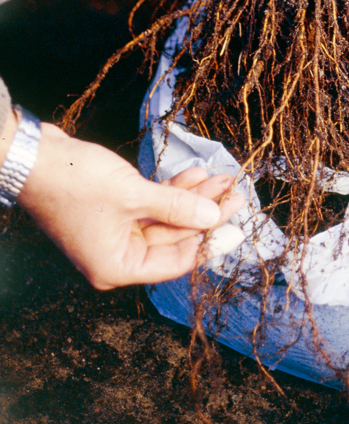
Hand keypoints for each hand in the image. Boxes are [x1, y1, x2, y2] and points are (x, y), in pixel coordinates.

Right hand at [17, 122, 242, 288]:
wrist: (36, 156)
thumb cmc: (76, 183)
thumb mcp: (134, 195)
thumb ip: (178, 207)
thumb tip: (213, 217)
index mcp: (117, 267)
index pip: (176, 262)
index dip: (209, 242)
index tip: (237, 224)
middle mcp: (117, 255)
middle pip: (174, 238)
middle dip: (206, 213)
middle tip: (236, 194)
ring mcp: (116, 231)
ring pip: (166, 218)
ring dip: (193, 197)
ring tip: (223, 177)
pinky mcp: (115, 209)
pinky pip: (153, 204)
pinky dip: (173, 190)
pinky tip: (198, 175)